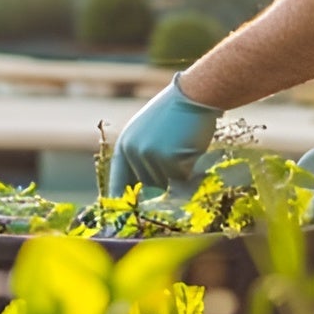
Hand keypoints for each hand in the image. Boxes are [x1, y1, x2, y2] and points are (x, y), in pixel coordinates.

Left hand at [106, 74, 222, 196]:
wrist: (195, 94)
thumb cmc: (176, 113)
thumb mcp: (148, 132)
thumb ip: (141, 157)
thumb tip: (143, 192)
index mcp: (125, 145)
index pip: (118, 182)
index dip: (123, 201)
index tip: (125, 218)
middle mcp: (133, 152)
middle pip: (148, 188)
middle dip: (164, 182)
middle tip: (177, 162)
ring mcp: (150, 157)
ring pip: (167, 184)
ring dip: (179, 175)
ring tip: (183, 148)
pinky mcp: (170, 160)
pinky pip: (183, 179)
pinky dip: (191, 170)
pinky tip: (191, 147)